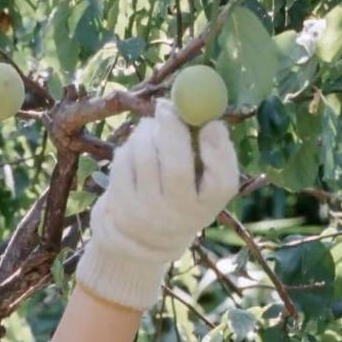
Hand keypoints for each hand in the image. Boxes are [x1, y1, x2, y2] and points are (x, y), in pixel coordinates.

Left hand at [74, 98, 239, 310]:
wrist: (144, 235)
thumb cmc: (182, 194)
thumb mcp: (201, 182)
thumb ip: (209, 152)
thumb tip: (204, 114)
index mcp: (208, 206)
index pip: (221, 182)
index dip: (217, 152)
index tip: (211, 125)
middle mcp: (179, 214)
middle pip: (177, 168)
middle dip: (172, 131)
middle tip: (167, 106)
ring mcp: (147, 212)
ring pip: (144, 157)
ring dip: (146, 132)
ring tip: (151, 126)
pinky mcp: (120, 204)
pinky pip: (123, 161)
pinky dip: (129, 145)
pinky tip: (136, 146)